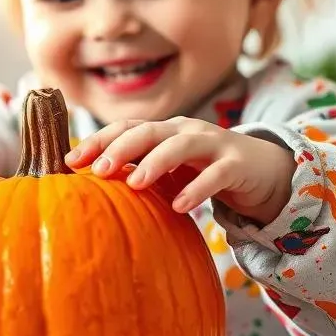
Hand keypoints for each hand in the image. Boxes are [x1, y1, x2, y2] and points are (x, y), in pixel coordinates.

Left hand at [66, 118, 295, 224]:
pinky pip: (216, 174)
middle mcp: (185, 131)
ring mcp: (214, 144)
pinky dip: (197, 188)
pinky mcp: (238, 165)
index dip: (98, 141)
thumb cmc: (207, 172)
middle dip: (121, 148)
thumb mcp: (171, 172)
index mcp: (164, 131)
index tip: (70, 160)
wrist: (265, 172)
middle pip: (149, 131)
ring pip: (181, 146)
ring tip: (135, 184)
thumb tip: (92, 192)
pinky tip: (179, 207)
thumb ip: (140, 174)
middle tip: (99, 170)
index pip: (125, 128)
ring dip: (155, 162)